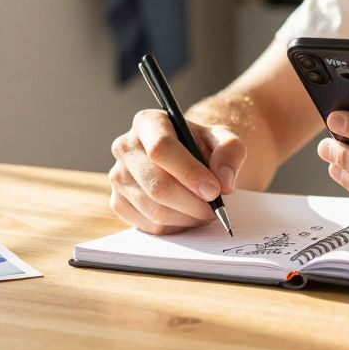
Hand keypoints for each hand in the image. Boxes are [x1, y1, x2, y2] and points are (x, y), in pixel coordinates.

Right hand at [108, 109, 247, 234]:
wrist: (188, 160)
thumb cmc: (203, 147)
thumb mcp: (224, 139)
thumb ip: (230, 151)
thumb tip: (223, 181)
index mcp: (148, 123)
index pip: (161, 148)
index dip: (190, 173)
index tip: (214, 190)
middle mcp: (125, 147)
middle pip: (157, 185)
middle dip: (192, 202)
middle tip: (214, 207)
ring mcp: (118, 177)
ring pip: (154, 209)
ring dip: (187, 217)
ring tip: (204, 210)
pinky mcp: (118, 203)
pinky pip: (149, 225)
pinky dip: (175, 227)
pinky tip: (187, 215)